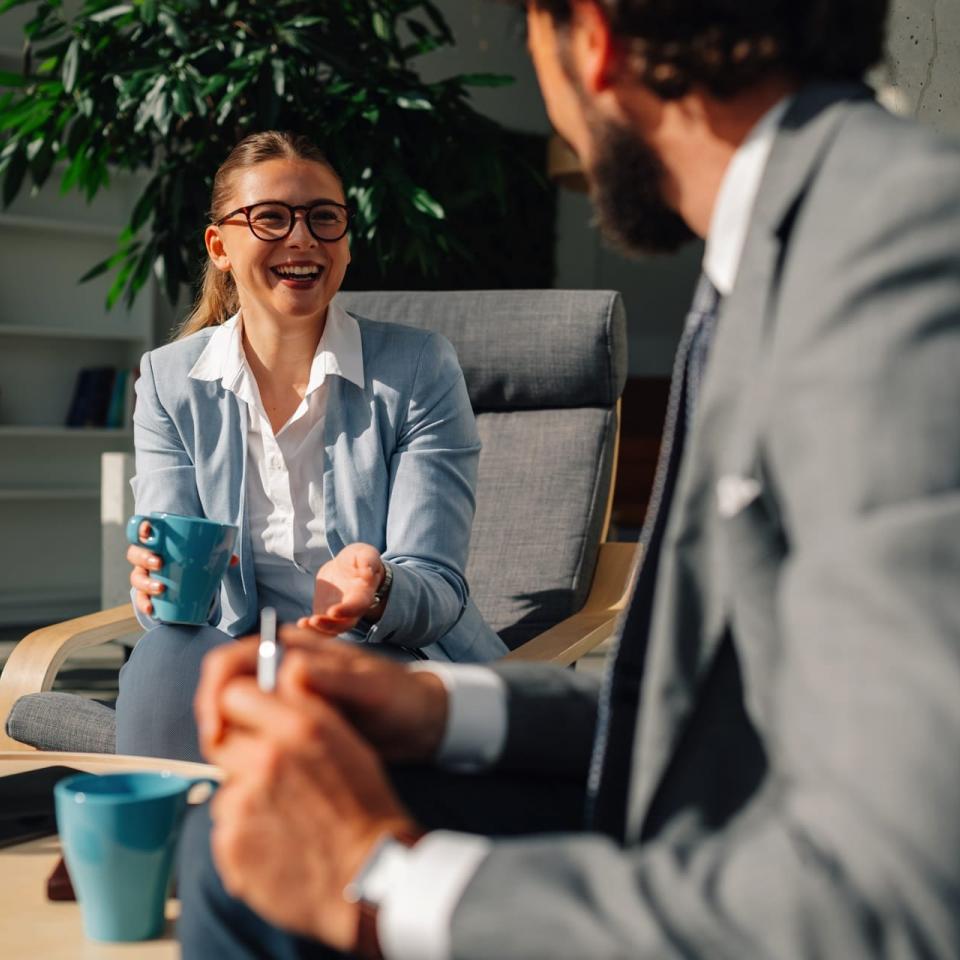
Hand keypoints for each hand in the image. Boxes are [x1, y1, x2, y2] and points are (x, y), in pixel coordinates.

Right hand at [127, 520, 236, 616]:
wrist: (187, 580)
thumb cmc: (192, 559)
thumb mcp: (203, 553)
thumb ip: (218, 552)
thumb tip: (233, 560)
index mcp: (156, 542)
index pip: (142, 531)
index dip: (139, 528)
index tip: (147, 529)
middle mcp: (145, 558)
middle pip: (135, 554)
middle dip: (144, 558)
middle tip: (159, 563)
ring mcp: (144, 575)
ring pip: (136, 578)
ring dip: (145, 583)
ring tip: (160, 588)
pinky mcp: (147, 592)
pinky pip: (141, 598)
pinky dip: (144, 604)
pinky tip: (151, 609)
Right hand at [195, 627, 447, 762]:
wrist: (417, 722)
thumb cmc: (399, 697)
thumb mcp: (372, 688)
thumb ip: (334, 678)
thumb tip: (290, 669)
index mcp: (293, 648)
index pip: (232, 660)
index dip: (215, 691)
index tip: (217, 728)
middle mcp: (279, 669)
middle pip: (224, 691)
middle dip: (217, 724)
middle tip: (225, 763)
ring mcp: (281, 698)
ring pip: (235, 719)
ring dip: (230, 745)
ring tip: (243, 776)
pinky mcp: (288, 725)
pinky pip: (254, 738)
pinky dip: (249, 757)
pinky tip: (259, 781)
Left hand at [207, 671, 417, 949]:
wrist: (370, 873)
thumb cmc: (365, 808)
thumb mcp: (346, 741)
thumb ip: (305, 713)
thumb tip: (273, 697)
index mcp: (299, 726)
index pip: (236, 693)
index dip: (241, 709)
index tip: (248, 723)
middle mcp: (267, 757)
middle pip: (223, 739)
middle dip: (240, 754)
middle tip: (269, 776)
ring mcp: (245, 802)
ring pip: (226, 788)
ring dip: (245, 799)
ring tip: (284, 818)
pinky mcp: (231, 842)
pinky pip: (226, 828)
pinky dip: (245, 836)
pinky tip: (277, 844)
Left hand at [299, 543, 384, 634]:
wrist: (348, 567)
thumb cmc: (359, 560)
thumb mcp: (365, 554)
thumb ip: (369, 560)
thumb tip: (368, 570)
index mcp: (364, 593)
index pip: (358, 605)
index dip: (347, 610)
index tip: (333, 611)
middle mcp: (353, 609)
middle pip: (345, 624)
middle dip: (330, 625)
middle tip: (314, 621)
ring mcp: (339, 615)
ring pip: (331, 630)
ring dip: (318, 631)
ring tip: (304, 624)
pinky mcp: (326, 615)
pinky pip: (320, 627)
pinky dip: (311, 630)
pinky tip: (301, 624)